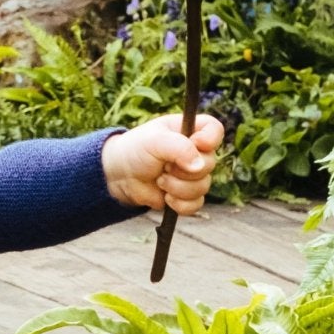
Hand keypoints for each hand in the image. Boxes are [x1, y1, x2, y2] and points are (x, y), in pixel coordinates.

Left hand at [103, 112, 223, 214]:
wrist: (119, 176)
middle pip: (210, 163)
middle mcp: (196, 152)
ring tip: (159, 180)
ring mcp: (193, 175)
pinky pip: (196, 204)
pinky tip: (165, 197)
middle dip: (184, 170)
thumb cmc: (135, 150)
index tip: (196, 145)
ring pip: (203, 187)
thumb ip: (179, 148)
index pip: (214, 129)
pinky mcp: (187, 195)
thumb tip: (199, 166)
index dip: (210, 139)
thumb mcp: (154, 141)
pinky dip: (180, 203)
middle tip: (164, 166)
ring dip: (178, 187)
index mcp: (190, 130)